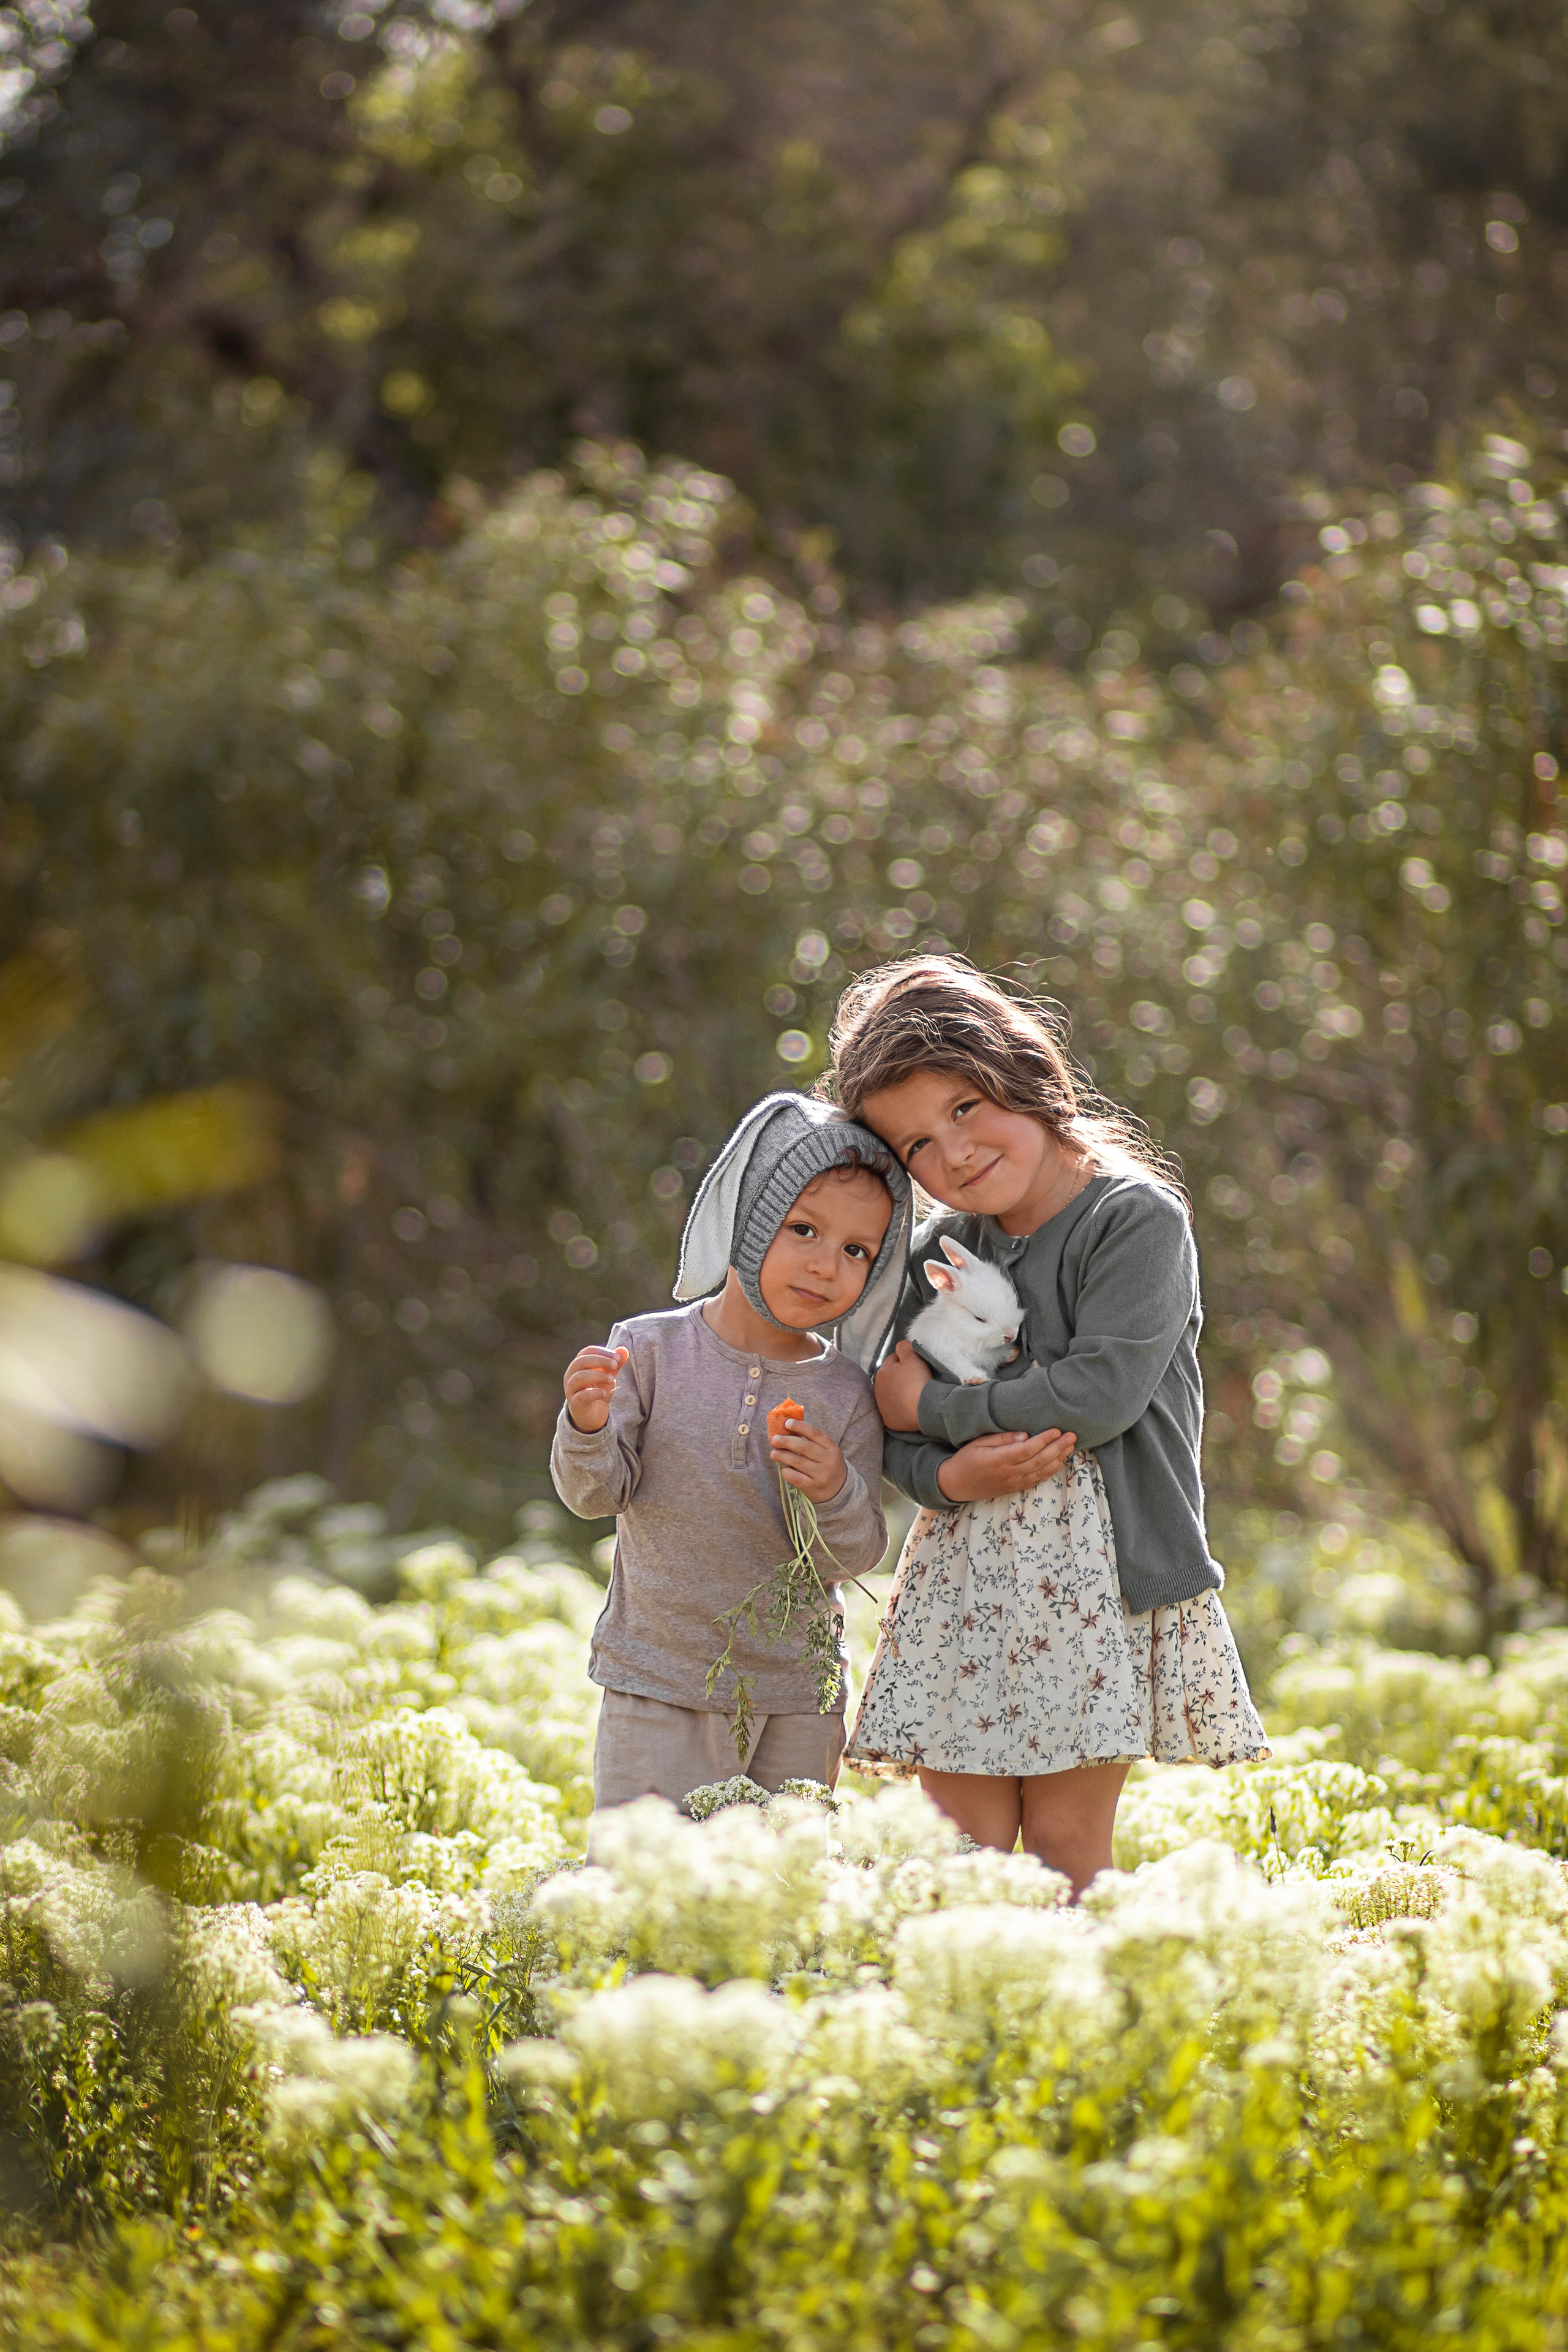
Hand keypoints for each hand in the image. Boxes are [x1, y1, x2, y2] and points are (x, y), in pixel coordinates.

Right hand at [563, 1343, 627, 1433]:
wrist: (592, 1416)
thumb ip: (615, 1364)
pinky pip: (581, 1396)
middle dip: (600, 1360)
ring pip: (579, 1377)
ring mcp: (571, 1390)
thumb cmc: (598, 1391)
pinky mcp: (575, 1404)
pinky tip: (604, 1393)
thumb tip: (624, 1350)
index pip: (586, 1352)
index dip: (602, 1352)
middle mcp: (571, 1376)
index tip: (617, 1357)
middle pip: (581, 1361)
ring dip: (598, 1375)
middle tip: (615, 1365)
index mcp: (578, 1366)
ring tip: (611, 1379)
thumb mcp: (609, 1376)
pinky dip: (594, 1392)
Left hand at [769, 1414, 848, 1505]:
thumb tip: (788, 1427)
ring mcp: (821, 1475)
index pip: (815, 1434)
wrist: (839, 1490)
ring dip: (782, 1456)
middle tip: (774, 1439)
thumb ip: (812, 1441)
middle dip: (786, 1441)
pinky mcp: (813, 1487)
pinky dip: (786, 1471)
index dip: (800, 1427)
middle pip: (804, 1447)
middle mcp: (828, 1461)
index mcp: (832, 1448)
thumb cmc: (827, 1465)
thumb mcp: (826, 1451)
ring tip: (773, 1453)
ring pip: (798, 1461)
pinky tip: (783, 1469)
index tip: (787, 1423)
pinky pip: (795, 1477)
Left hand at [874, 1339, 933, 1432]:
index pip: (892, 1360)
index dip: (905, 1360)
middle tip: (915, 1379)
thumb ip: (904, 1347)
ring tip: (912, 1394)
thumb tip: (900, 1345)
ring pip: (891, 1395)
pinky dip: (900, 1409)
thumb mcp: (913, 1358)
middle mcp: (878, 1391)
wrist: (924, 1409)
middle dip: (899, 1377)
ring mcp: (882, 1407)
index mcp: (881, 1374)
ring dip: (898, 1393)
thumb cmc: (918, 1382)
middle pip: (890, 1378)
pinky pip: (894, 1412)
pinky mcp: (889, 1421)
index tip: (915, 1365)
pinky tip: (908, 1408)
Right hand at [935, 1427, 1076, 1502]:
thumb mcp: (979, 1443)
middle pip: (1039, 1460)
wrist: (956, 1484)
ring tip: (1070, 1447)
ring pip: (1041, 1471)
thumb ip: (1002, 1439)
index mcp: (999, 1460)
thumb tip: (1025, 1435)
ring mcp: (1013, 1483)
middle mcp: (1009, 1474)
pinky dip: (1050, 1471)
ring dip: (1058, 1459)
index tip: (1056, 1429)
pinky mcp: (1014, 1488)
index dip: (1044, 1440)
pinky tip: (1059, 1462)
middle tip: (1072, 1436)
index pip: (1028, 1449)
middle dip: (1058, 1447)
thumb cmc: (966, 1459)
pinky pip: (1036, 1480)